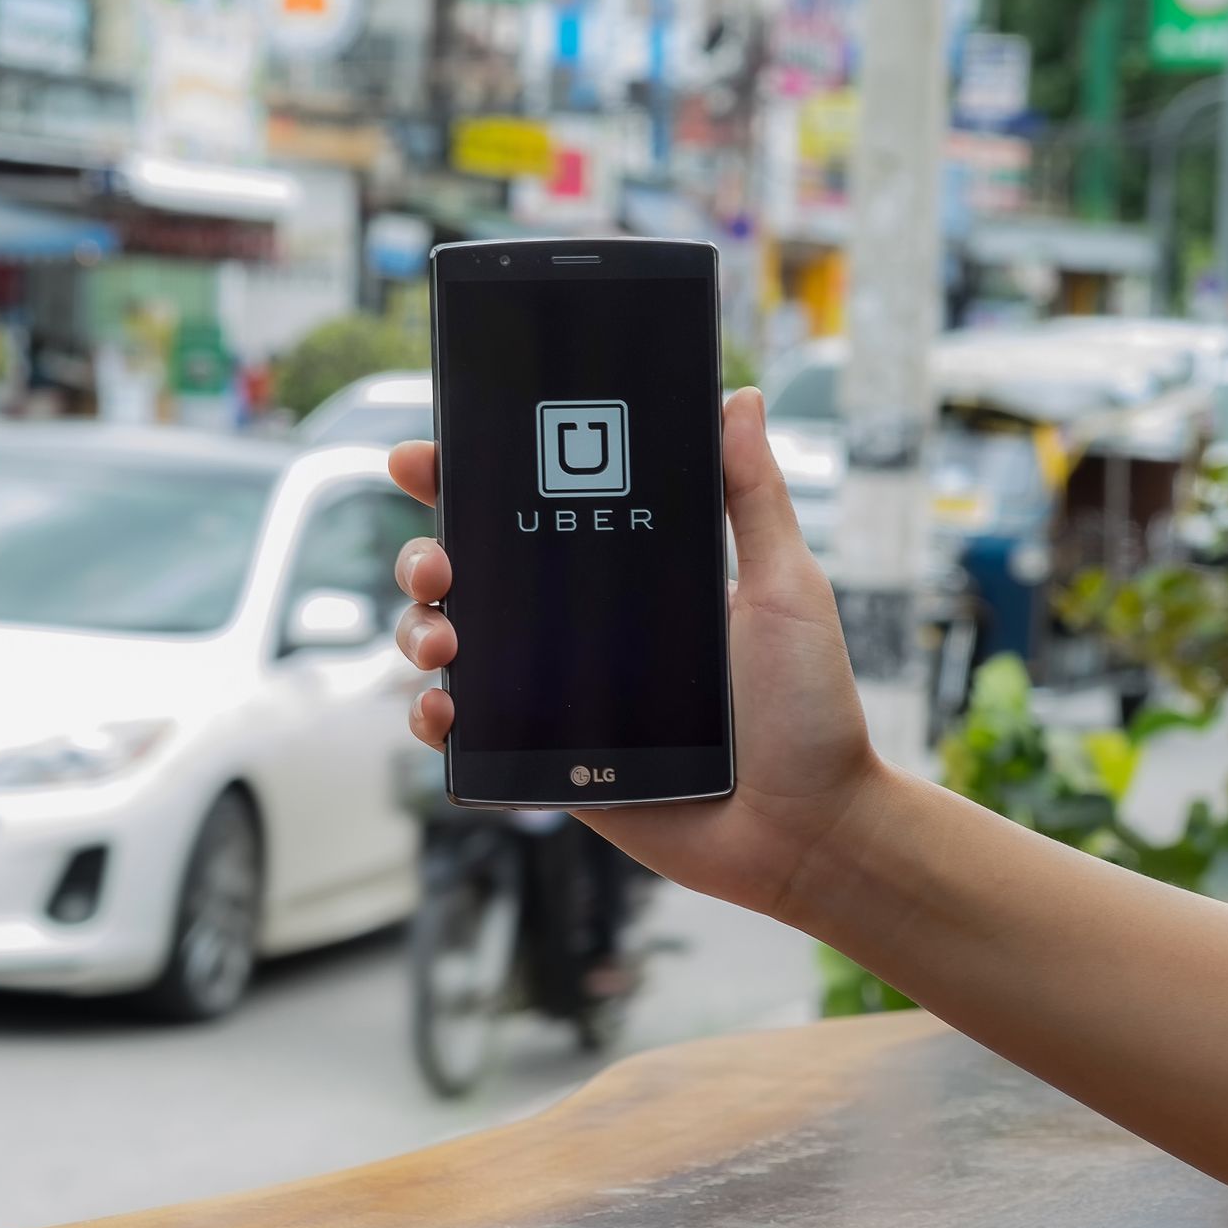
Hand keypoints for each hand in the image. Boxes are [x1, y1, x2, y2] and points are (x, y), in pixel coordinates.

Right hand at [388, 386, 882, 917]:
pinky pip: (464, 735)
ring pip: (449, 646)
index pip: (527, 512)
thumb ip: (756, 497)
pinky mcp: (544, 760)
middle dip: (424, 557)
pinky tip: (441, 711)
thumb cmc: (809, 711)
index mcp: (620, 578)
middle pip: (466, 574)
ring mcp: (552, 694)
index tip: (422, 458)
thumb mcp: (785, 589)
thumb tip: (742, 398)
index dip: (463, 480)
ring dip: (419, 630)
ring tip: (443, 640)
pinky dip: (431, 717)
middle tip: (438, 564)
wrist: (807, 830)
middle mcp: (574, 631)